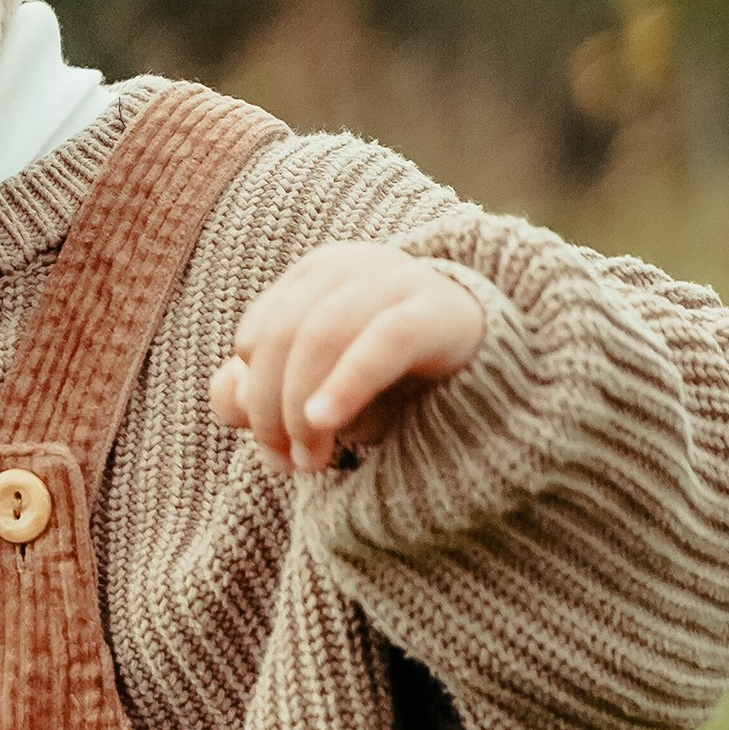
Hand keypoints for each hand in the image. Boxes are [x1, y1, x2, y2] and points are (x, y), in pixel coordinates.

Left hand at [209, 244, 487, 471]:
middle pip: (282, 335)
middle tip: (288, 464)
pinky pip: (383, 340)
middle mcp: (356, 265)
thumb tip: (228, 393)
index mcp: (318, 275)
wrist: (499, 378)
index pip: (258, 336)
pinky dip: (344, 382)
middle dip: (272, 409)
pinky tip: (322, 422)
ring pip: (320, 334)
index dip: (252, 398)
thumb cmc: (398, 384)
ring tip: (311, 463)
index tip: (272, 452)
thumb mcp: (322, 395)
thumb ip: (260, 394)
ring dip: (301, 408)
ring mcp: (400, 280)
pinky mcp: (441, 312)